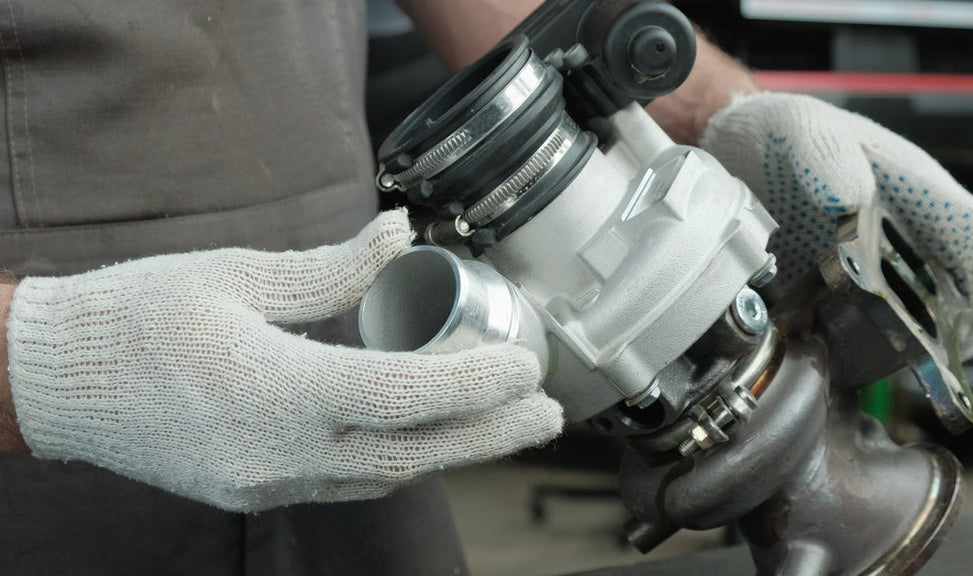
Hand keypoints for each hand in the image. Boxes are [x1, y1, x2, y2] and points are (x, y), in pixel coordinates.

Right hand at [5, 210, 561, 511]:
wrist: (54, 382)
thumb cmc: (137, 316)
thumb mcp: (237, 273)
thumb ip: (332, 267)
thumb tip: (402, 234)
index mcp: (276, 389)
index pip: (406, 394)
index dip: (477, 383)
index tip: (526, 366)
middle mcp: (279, 451)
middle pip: (415, 453)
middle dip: (491, 435)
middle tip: (548, 413)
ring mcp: (267, 482)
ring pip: (386, 476)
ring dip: (453, 450)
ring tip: (504, 424)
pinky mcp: (256, 490)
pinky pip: (349, 482)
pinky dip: (401, 458)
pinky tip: (428, 437)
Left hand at [701, 92, 972, 358]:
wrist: (730, 152)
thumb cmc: (777, 132)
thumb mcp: (797, 126)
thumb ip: (822, 150)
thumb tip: (851, 195)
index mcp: (916, 191)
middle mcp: (906, 236)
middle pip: (960, 293)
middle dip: (962, 334)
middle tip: (937, 365)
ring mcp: (873, 269)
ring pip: (915, 320)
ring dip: (909, 348)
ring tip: (881, 366)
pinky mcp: (835, 295)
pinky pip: (857, 330)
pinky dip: (854, 350)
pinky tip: (830, 359)